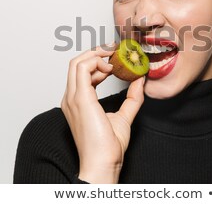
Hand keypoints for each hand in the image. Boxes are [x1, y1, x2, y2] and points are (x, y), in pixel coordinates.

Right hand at [61, 44, 144, 182]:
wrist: (103, 162)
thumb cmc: (108, 146)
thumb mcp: (124, 116)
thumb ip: (132, 98)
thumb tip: (139, 81)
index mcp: (78, 102)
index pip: (82, 73)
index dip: (98, 62)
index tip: (115, 59)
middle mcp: (71, 98)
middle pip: (76, 63)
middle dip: (95, 52)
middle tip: (114, 50)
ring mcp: (73, 97)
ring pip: (76, 62)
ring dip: (95, 54)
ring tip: (114, 58)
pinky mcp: (80, 98)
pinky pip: (81, 68)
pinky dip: (96, 61)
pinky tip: (111, 68)